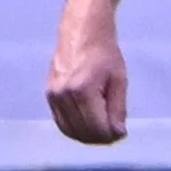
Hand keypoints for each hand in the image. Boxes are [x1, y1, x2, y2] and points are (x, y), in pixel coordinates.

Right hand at [47, 25, 128, 143]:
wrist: (81, 32)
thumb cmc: (105, 55)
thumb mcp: (119, 81)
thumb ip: (118, 109)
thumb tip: (117, 134)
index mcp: (82, 91)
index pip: (96, 128)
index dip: (111, 136)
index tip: (122, 133)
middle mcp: (63, 95)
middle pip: (82, 132)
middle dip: (101, 138)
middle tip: (115, 133)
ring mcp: (52, 96)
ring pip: (69, 130)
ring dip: (88, 136)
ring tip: (104, 130)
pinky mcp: (48, 95)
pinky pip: (61, 122)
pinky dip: (75, 129)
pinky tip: (89, 125)